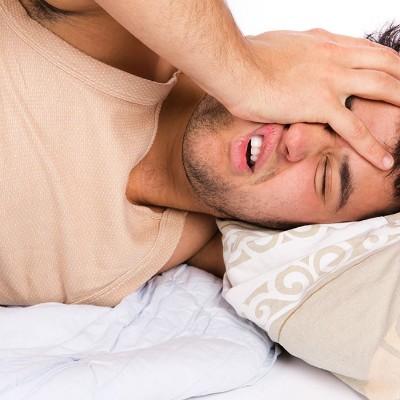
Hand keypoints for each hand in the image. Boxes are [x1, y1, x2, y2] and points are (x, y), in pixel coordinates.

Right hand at [220, 29, 399, 169]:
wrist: (235, 66)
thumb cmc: (247, 56)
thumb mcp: (280, 44)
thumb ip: (297, 50)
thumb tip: (297, 55)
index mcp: (324, 42)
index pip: (367, 49)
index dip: (388, 62)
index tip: (396, 73)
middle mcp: (334, 56)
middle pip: (386, 64)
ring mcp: (330, 80)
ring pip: (382, 89)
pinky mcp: (320, 104)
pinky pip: (353, 129)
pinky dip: (372, 146)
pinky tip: (385, 161)